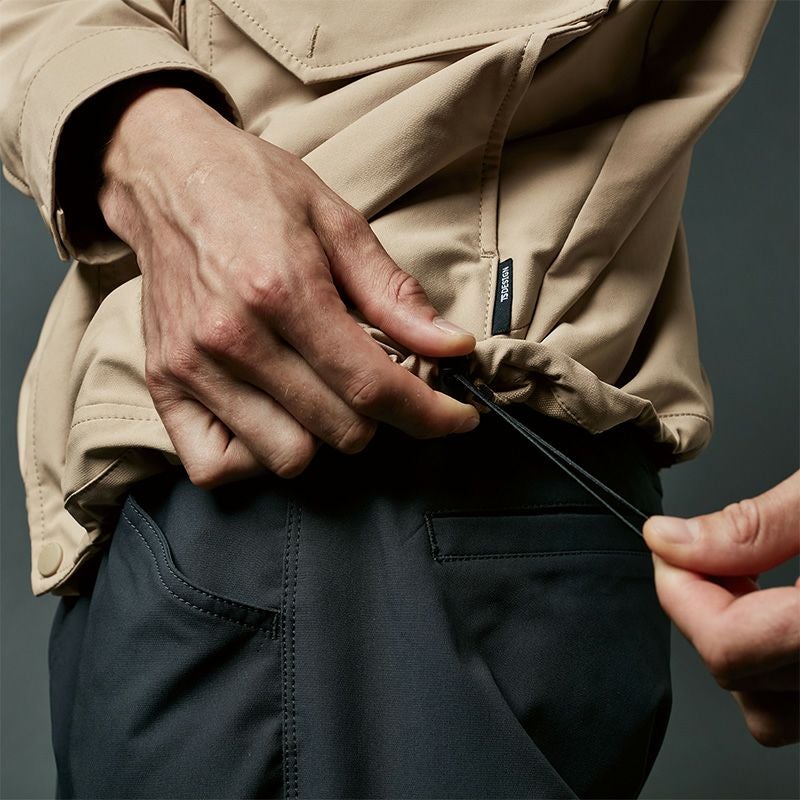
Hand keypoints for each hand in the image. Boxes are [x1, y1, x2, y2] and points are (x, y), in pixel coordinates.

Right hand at [98, 87, 478, 486]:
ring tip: (318, 391)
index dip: (429, 414)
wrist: (166, 172)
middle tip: (375, 379)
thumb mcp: (338, 222)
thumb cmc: (254, 189)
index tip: (458, 419)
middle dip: (378, 415)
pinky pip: (215, 468)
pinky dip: (254, 457)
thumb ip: (394, 294)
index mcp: (283, 290)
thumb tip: (452, 346)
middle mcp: (232, 337)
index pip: (373, 386)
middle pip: (340, 431)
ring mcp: (191, 367)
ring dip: (321, 436)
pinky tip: (270, 417)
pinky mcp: (161, 384)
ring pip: (287, 458)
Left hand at [643, 471, 799, 746]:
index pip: (727, 645)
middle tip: (712, 551)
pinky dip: (772, 655)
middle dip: (704, 606)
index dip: (680, 589)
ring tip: (751, 577)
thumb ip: (756, 526)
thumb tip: (673, 541)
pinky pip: (794, 699)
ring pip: (767, 706)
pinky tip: (778, 603)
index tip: (668, 544)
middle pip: (739, 677)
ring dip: (737, 639)